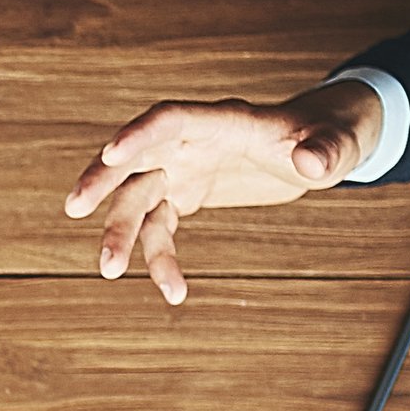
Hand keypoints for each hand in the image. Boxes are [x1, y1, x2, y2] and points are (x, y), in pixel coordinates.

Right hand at [63, 80, 388, 304]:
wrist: (320, 145)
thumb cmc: (329, 135)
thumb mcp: (336, 143)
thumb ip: (324, 151)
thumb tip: (310, 164)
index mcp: (223, 120)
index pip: (171, 119)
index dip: (140, 134)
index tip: (110, 154)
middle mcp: (192, 143)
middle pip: (135, 159)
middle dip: (102, 181)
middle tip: (73, 208)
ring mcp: (183, 168)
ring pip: (137, 200)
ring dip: (120, 234)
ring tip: (108, 271)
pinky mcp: (185, 194)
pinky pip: (159, 228)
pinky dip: (159, 259)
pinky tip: (172, 291)